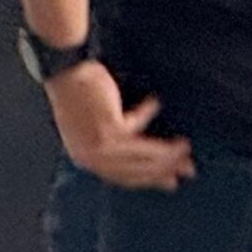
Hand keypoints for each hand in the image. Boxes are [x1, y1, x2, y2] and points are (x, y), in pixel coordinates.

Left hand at [48, 62, 192, 190]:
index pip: (124, 178)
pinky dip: (147, 112)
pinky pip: (138, 126)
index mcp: (85, 159)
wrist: (63, 69)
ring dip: (167, 152)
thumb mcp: (94, 125)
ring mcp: (99, 146)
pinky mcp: (108, 129)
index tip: (171, 182)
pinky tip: (155, 102)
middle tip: (188, 169)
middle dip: (165, 170)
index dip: (150, 180)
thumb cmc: (77, 92)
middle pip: (137, 171)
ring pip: (142, 155)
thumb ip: (114, 144)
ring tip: (184, 146)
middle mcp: (91, 158)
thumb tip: (145, 155)